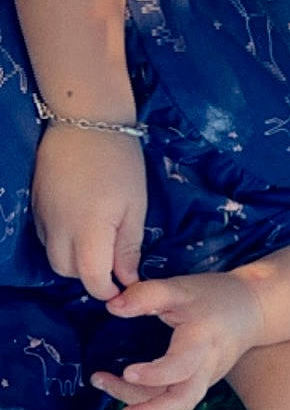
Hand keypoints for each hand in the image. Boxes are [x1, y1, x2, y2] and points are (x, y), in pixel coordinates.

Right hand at [31, 125, 146, 298]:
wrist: (84, 119)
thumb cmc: (120, 162)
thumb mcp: (134, 207)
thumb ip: (128, 248)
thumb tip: (127, 280)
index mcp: (88, 230)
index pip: (91, 279)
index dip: (108, 290)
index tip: (123, 286)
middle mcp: (59, 228)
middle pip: (67, 272)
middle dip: (89, 276)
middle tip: (112, 261)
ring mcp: (43, 215)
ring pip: (53, 256)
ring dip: (74, 260)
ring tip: (97, 242)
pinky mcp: (35, 203)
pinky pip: (46, 237)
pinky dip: (62, 242)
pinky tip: (79, 225)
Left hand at [95, 271, 265, 409]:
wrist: (252, 310)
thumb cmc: (213, 296)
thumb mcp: (181, 288)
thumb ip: (147, 295)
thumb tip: (112, 307)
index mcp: (202, 340)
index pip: (181, 366)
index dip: (155, 374)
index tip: (127, 372)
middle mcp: (207, 366)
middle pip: (184, 400)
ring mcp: (206, 378)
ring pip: (179, 404)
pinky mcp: (202, 382)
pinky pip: (178, 399)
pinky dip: (154, 403)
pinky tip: (130, 397)